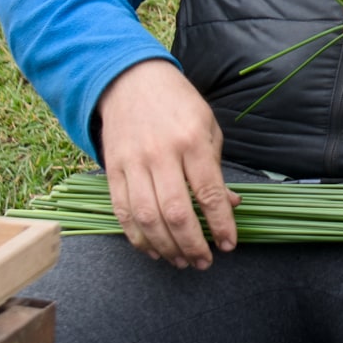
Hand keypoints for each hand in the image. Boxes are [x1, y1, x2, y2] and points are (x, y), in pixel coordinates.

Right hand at [95, 60, 238, 269]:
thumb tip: (230, 206)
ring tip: (182, 261)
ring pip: (147, 218)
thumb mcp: (208, 126)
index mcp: (192, 141)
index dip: (220, 225)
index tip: (228, 245)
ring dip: (166, 247)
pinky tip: (153, 249)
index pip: (209, 193)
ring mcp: (133, 163)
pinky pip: (123, 212)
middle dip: (193, 244)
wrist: (130, 80)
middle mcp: (161, 154)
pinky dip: (138, 237)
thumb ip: (217, 168)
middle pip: (176, 212)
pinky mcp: (112, 170)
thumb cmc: (177, 104)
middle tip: (205, 262)